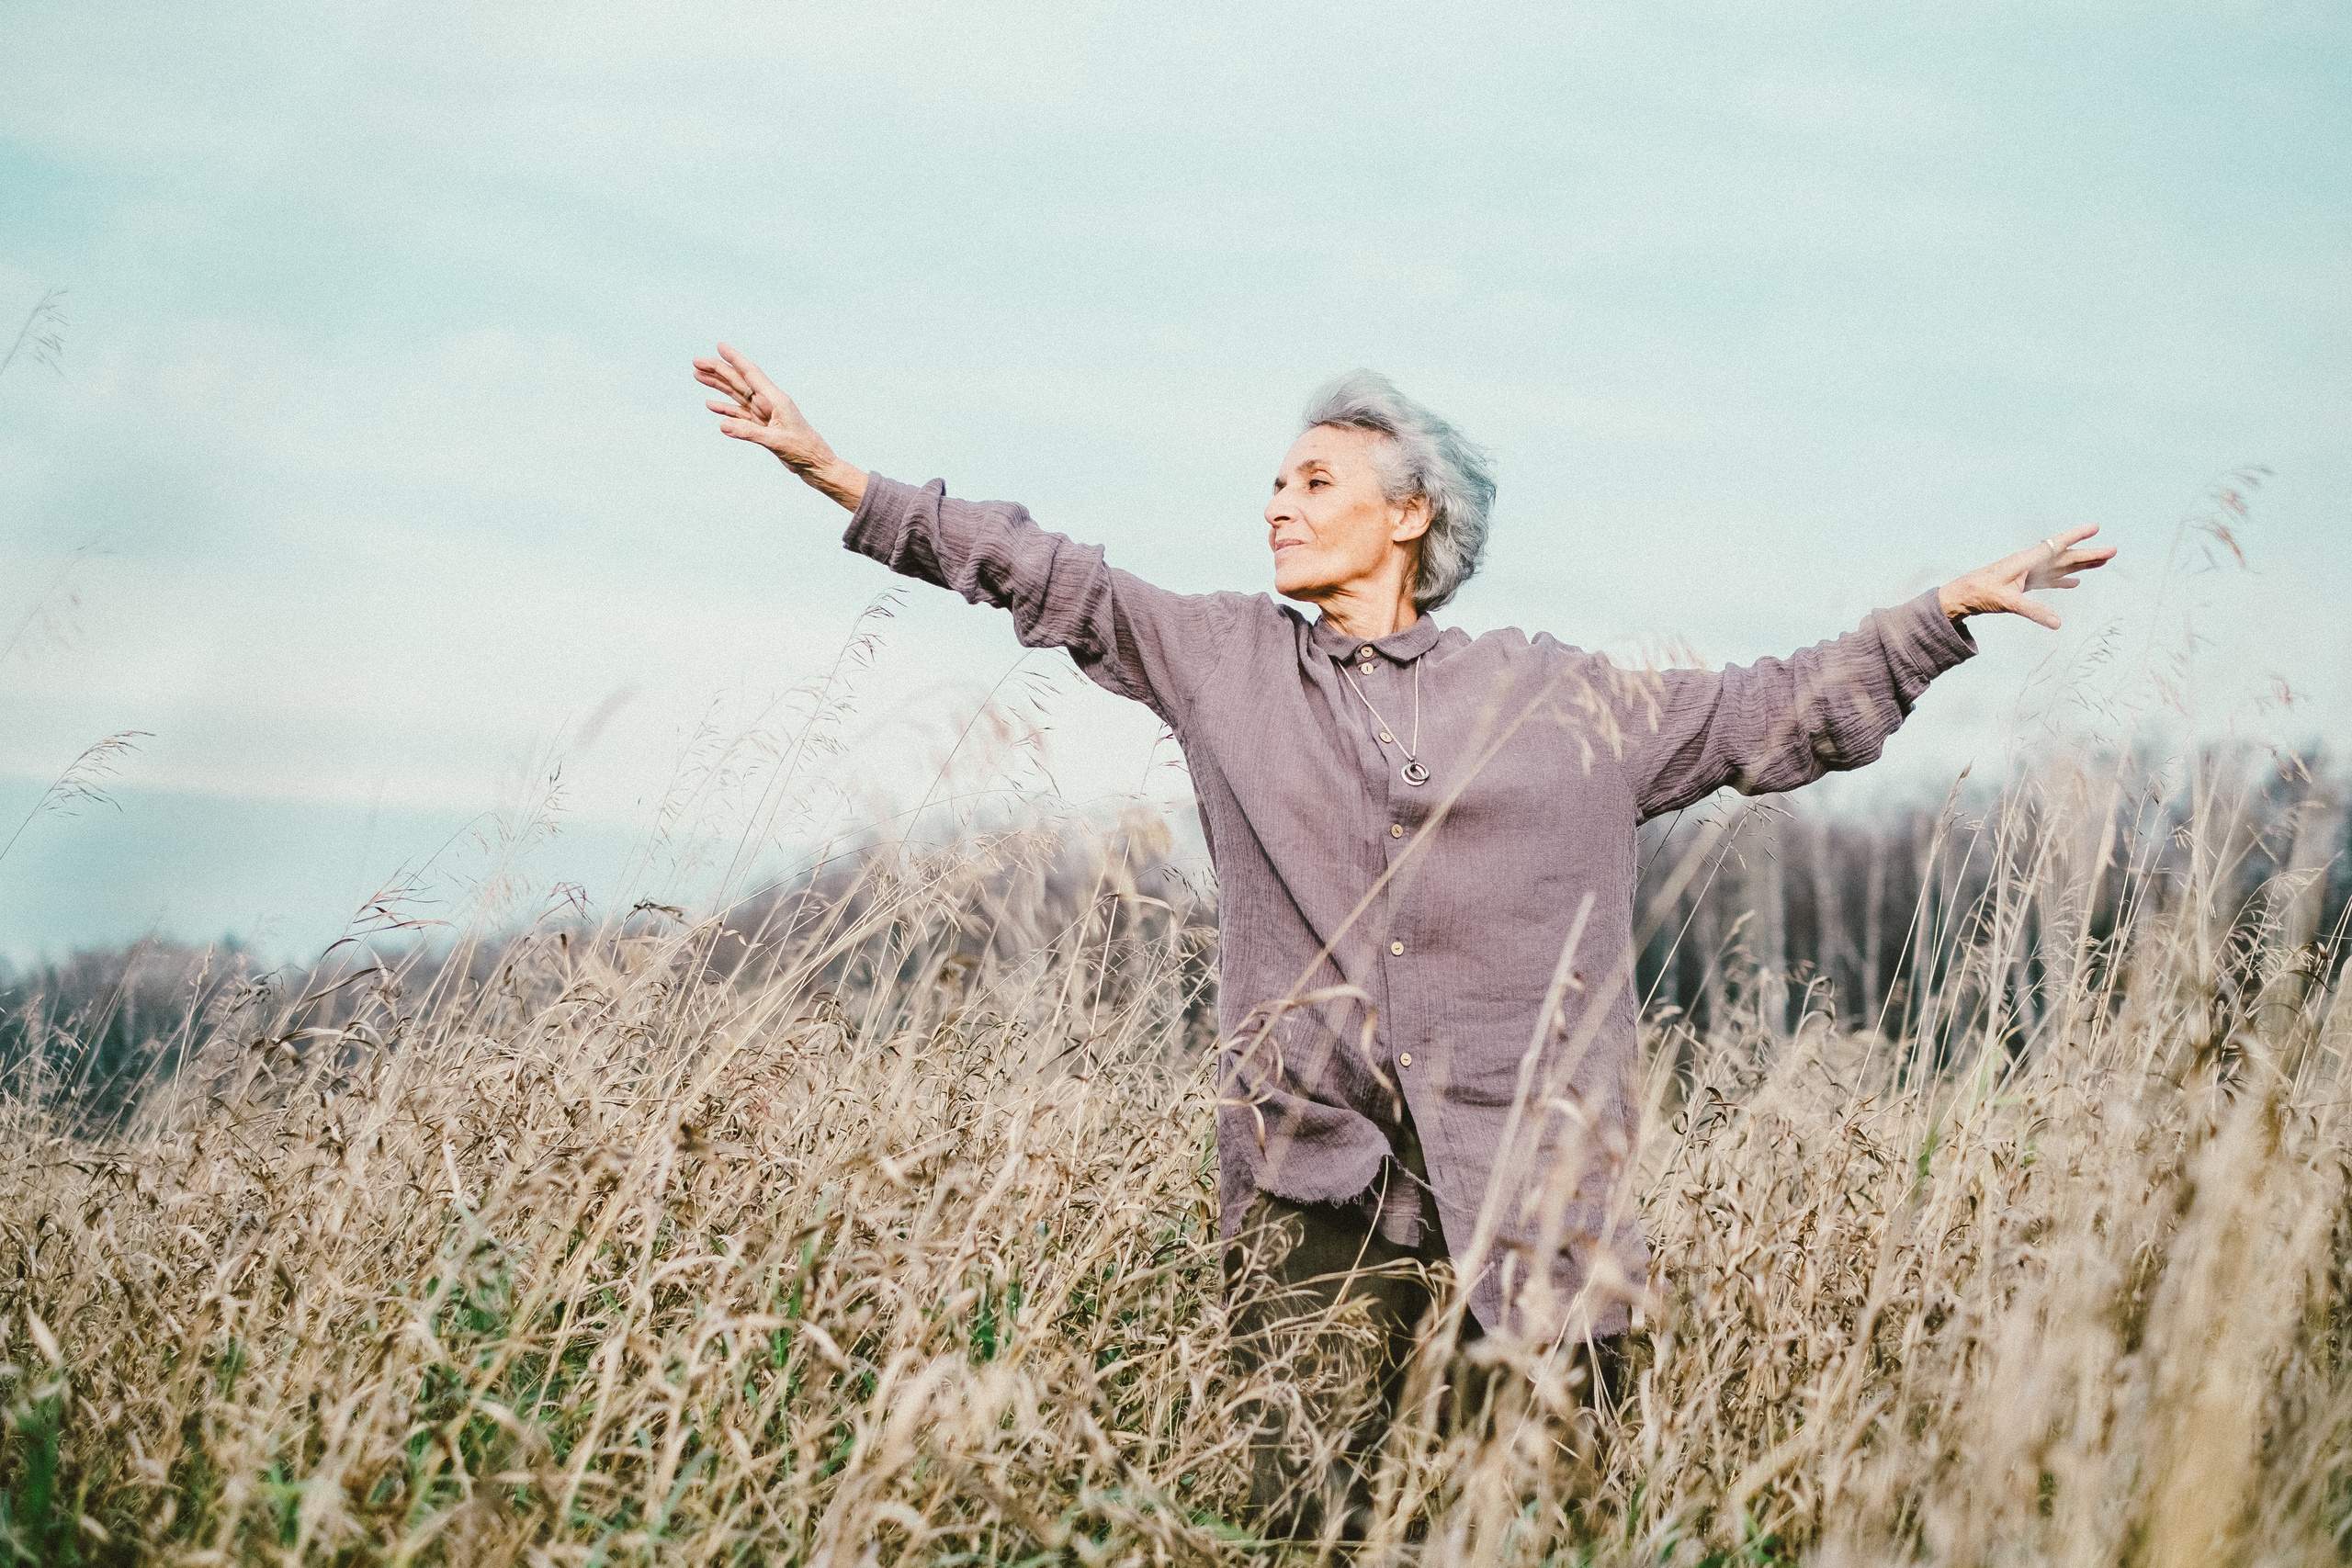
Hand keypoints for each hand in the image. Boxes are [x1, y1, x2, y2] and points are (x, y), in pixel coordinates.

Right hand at [692, 343, 867, 509]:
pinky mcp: (762, 427)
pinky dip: (725, 408)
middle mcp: (769, 403)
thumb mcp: (776, 442)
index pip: (751, 374)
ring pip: (737, 395)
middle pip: (740, 381)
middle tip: (696, 361)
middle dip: (718, 370)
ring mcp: (765, 415)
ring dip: (718, 385)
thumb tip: (721, 425)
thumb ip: (749, 433)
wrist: (816, 466)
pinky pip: (739, 414)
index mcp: (776, 400)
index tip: (720, 345)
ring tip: (698, 375)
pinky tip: (711, 404)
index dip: (735, 359)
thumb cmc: (803, 452)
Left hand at [1938, 525, 2116, 628]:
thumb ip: (2033, 611)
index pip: (2056, 545)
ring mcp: (2028, 574)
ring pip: (2060, 567)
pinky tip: (2075, 582)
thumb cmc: (1981, 592)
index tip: (2096, 527)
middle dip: (2089, 554)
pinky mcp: (2023, 584)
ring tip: (2102, 562)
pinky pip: (2049, 580)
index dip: (2077, 536)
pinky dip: (2063, 580)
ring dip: (2081, 565)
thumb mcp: (2007, 602)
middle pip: (2065, 557)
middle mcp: (2030, 564)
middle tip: (2113, 550)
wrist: (1961, 596)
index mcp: (2027, 561)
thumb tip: (2058, 623)